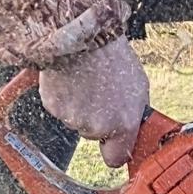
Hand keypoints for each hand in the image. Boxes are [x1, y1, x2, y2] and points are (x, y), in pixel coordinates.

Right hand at [39, 37, 148, 167]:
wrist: (84, 34)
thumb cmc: (113, 56)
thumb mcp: (139, 88)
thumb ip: (134, 115)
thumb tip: (133, 129)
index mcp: (123, 124)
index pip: (115, 159)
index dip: (113, 150)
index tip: (112, 143)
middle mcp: (97, 127)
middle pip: (93, 134)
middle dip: (96, 119)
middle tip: (100, 92)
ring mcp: (72, 118)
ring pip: (76, 120)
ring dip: (80, 106)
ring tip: (87, 79)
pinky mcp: (53, 106)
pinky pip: (60, 108)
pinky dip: (64, 96)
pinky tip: (73, 78)